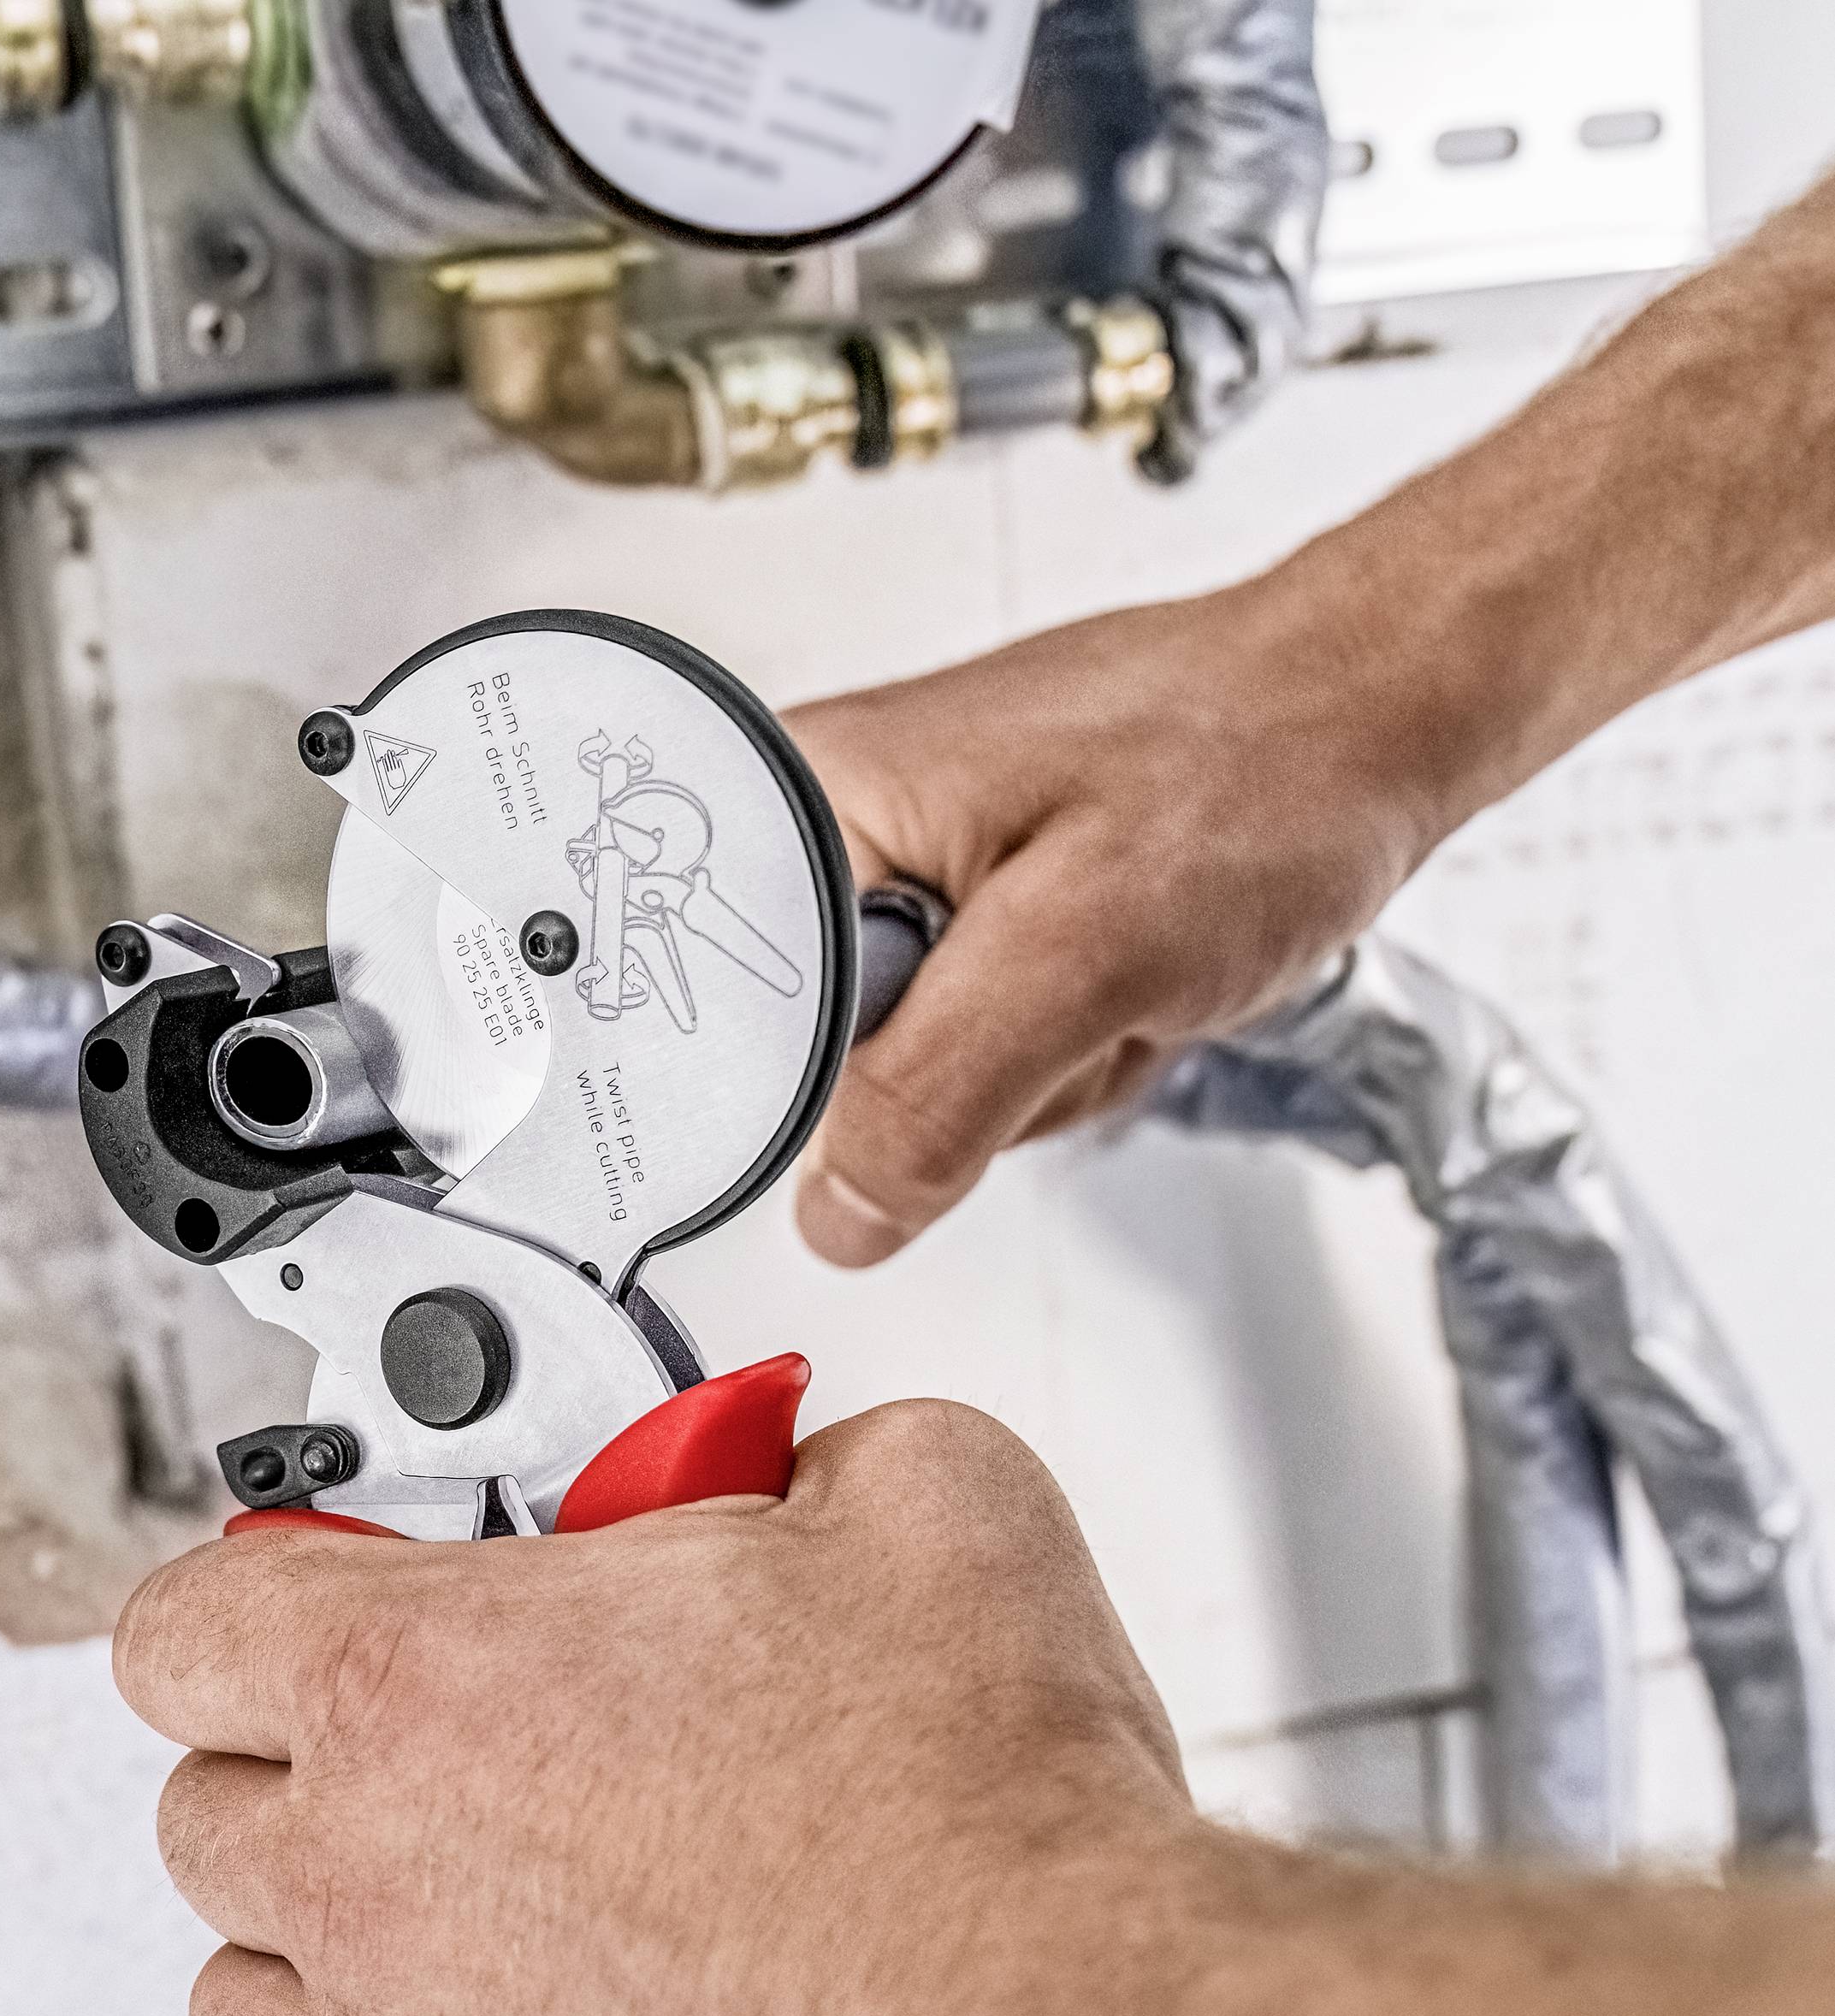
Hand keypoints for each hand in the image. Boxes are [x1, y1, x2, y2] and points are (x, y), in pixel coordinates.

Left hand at [114, 1404, 1196, 2015]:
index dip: (256, 1594)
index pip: (182, 1624)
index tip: (336, 1594)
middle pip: (204, 1813)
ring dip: (322, 1949)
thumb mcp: (920, 1498)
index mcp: (420, 1677)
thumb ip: (794, 1460)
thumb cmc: (980, 1826)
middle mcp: (371, 1877)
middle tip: (448, 1737)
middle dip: (307, 1760)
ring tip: (458, 1912)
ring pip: (242, 2006)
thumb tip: (795, 1480)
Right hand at [788, 567, 1452, 1266]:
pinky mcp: (981, 927)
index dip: (810, 1087)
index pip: (720, 1009)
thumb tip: (839, 1214)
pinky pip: (977, 1059)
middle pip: (821, 1065)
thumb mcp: (1084, 948)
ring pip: (913, 1083)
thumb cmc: (1258, 765)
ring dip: (1035, 1069)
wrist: (1375, 722)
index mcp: (809, 800)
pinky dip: (1066, 1052)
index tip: (926, 1073)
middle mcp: (838, 837)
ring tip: (1116, 976)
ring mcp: (912, 884)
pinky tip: (1124, 986)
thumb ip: (936, 1091)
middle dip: (960, 1080)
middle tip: (1062, 999)